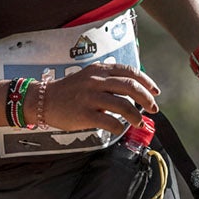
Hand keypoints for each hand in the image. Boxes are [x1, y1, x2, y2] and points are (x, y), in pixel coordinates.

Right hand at [38, 63, 160, 131]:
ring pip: (123, 105)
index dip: (147, 82)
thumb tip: (133, 90)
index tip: (155, 92)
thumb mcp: (88, 77)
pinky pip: (110, 122)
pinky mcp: (84, 114)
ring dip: (136, 116)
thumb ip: (108, 80)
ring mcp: (90, 97)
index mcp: (99, 70)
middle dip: (146, 99)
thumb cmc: (68, 91)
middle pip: (131, 87)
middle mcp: (96, 81)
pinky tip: (120, 129)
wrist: (42, 100)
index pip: (130, 72)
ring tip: (139, 122)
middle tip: (153, 109)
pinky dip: (120, 127)